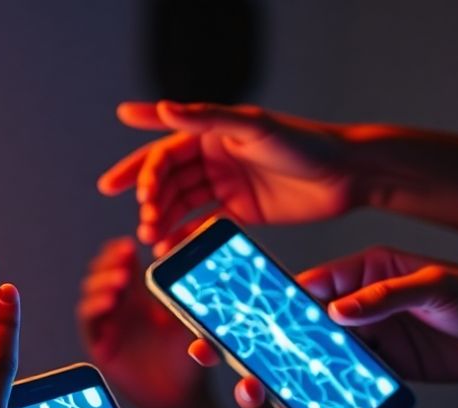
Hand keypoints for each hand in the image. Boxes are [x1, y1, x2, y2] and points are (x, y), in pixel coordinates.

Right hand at [77, 236, 207, 407]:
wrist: (183, 397)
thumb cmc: (190, 357)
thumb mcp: (190, 317)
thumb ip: (183, 290)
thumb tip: (182, 254)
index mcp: (139, 294)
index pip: (119, 261)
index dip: (119, 251)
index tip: (131, 245)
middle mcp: (119, 306)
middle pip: (100, 272)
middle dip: (109, 263)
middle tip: (124, 260)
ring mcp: (107, 325)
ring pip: (90, 293)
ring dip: (102, 283)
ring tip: (120, 283)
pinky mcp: (99, 346)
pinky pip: (88, 321)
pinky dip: (94, 308)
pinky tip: (110, 303)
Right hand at [99, 101, 359, 252]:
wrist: (348, 175)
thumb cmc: (305, 143)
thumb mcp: (253, 127)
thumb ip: (206, 118)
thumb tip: (162, 109)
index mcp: (212, 131)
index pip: (163, 149)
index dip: (135, 166)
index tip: (109, 184)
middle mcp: (214, 156)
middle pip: (167, 180)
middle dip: (149, 200)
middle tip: (144, 220)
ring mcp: (225, 184)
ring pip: (181, 203)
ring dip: (162, 220)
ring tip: (151, 239)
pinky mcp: (240, 210)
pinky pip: (202, 224)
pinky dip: (185, 236)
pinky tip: (172, 249)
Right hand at [190, 246, 457, 407]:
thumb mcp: (436, 286)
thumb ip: (383, 297)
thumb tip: (334, 314)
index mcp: (357, 276)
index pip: (295, 293)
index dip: (256, 311)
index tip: (223, 328)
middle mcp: (353, 311)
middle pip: (288, 337)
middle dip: (255, 360)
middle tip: (239, 381)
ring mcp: (364, 347)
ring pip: (305, 371)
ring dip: (279, 392)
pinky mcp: (379, 377)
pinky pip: (337, 396)